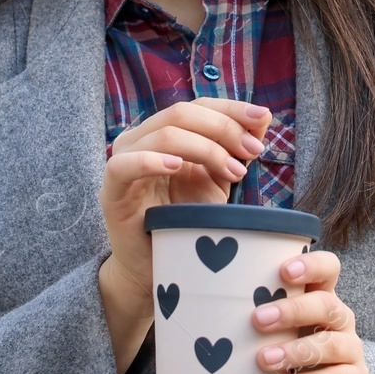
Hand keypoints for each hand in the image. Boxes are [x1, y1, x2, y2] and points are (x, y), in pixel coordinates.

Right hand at [99, 98, 271, 304]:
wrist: (154, 268)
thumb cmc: (184, 222)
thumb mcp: (217, 180)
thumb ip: (234, 149)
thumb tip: (263, 117)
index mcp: (163, 131)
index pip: (198, 105)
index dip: (231, 108)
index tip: (263, 120)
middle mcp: (140, 138)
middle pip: (182, 113)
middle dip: (224, 128)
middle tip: (252, 152)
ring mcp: (123, 160)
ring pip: (164, 135)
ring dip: (205, 148)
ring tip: (232, 171)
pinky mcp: (111, 189)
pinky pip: (124, 165)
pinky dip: (151, 160)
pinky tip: (177, 167)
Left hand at [250, 249, 368, 373]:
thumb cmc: (283, 356)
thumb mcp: (272, 333)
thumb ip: (256, 317)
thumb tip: (200, 305)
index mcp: (321, 296)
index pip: (328, 268)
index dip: (311, 266)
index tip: (283, 271)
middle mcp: (340, 318)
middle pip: (326, 304)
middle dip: (292, 311)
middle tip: (257, 320)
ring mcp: (351, 349)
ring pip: (332, 343)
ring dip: (296, 351)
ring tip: (264, 360)